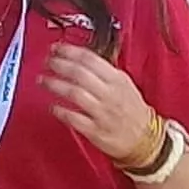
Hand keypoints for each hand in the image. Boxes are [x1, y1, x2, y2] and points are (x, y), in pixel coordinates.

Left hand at [40, 43, 163, 170]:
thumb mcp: (124, 84)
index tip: (56, 48)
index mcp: (117, 80)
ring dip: (55, 85)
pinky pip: (74, 118)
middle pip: (80, 73)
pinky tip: (52, 106)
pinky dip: (60, 111)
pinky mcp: (96, 131)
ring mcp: (102, 113)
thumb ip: (104, 71)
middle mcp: (110, 94)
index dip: (70, 51)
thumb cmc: (132, 110)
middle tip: (46, 62)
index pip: (90, 59)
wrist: (145, 139)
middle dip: (59, 65)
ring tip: (43, 80)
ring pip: (75, 93)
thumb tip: (79, 57)